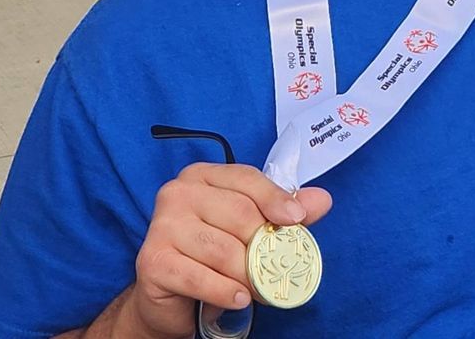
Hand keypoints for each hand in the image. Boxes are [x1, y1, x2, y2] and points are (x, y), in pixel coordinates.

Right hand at [130, 163, 333, 337]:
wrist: (170, 295)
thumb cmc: (213, 255)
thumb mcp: (251, 228)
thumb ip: (284, 213)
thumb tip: (322, 200)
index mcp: (202, 176)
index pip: (246, 179)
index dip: (275, 199)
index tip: (298, 219)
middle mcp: (177, 193)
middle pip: (239, 215)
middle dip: (264, 247)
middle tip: (277, 269)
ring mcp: (161, 226)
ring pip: (224, 251)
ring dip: (248, 275)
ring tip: (258, 289)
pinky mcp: (152, 261)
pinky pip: (201, 277)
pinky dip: (225, 291)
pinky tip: (239, 298)